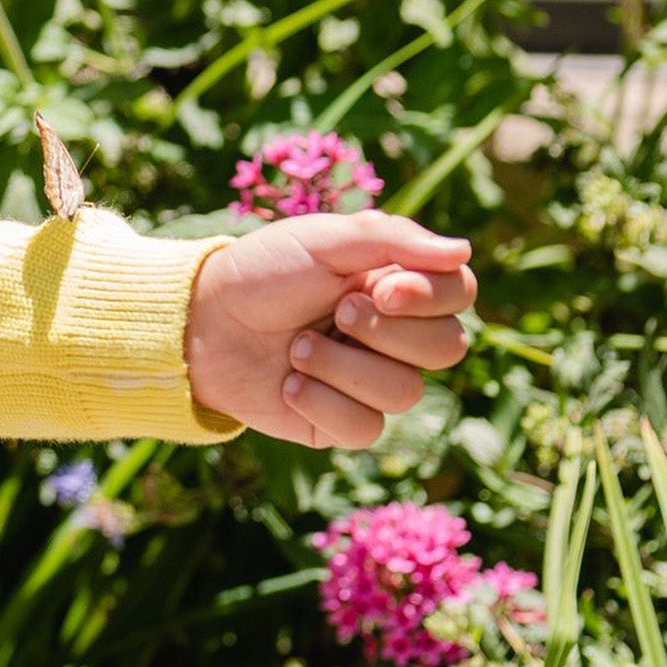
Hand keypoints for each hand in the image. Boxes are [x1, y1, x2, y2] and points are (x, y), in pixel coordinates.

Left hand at [185, 213, 477, 450]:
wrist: (201, 323)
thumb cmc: (262, 272)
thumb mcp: (321, 240)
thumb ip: (392, 239)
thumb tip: (465, 250)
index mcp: (397, 284)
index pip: (459, 293)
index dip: (432, 297)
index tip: (382, 288)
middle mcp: (395, 335)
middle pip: (447, 348)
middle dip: (384, 331)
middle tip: (334, 312)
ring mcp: (372, 381)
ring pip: (405, 391)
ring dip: (341, 365)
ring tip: (296, 348)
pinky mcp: (343, 423)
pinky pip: (366, 428)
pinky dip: (320, 402)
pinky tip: (288, 383)